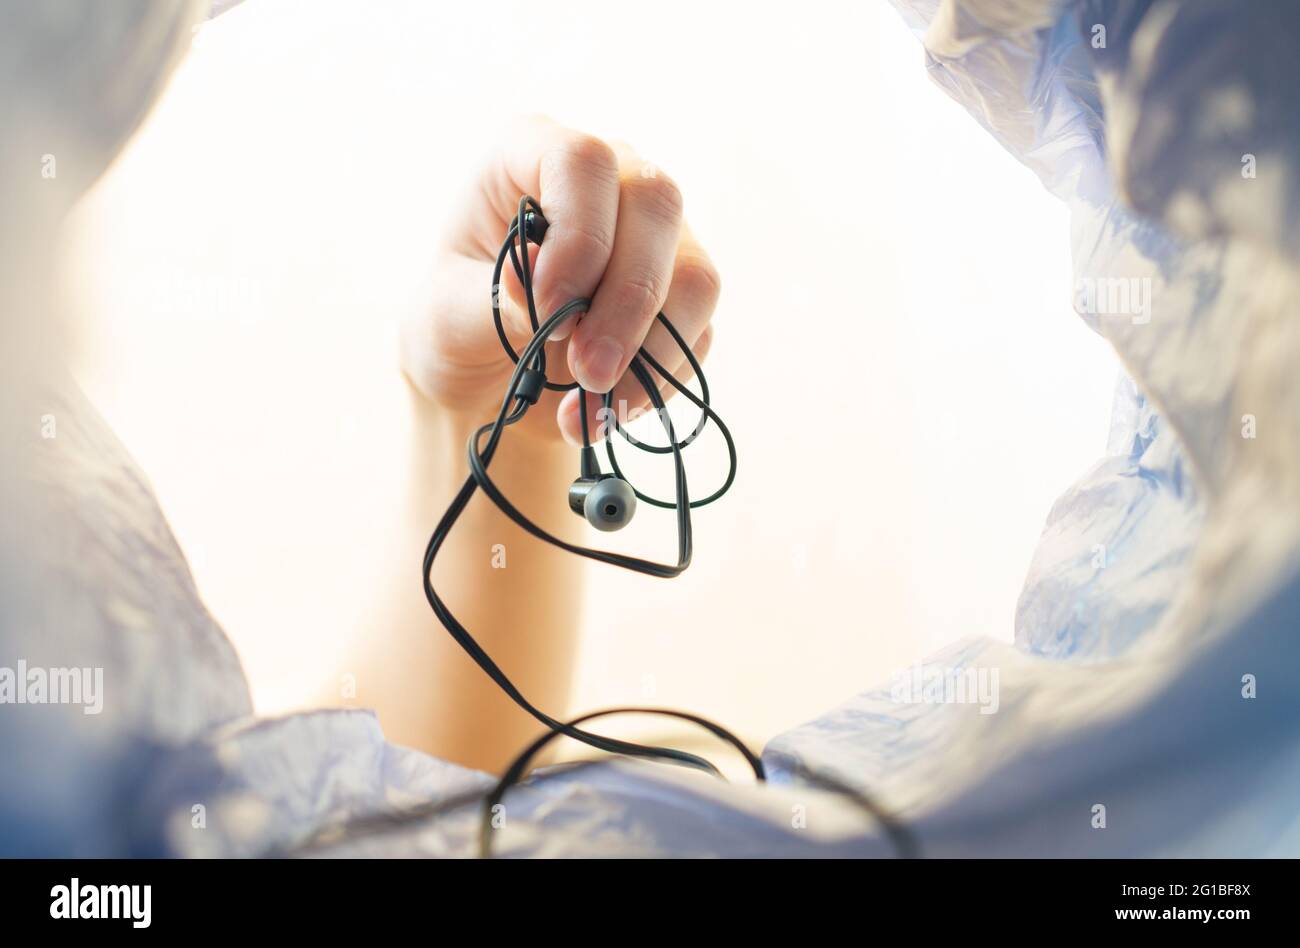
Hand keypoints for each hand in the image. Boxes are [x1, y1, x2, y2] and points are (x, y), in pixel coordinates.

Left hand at [401, 115, 719, 444]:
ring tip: (595, 410)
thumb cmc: (460, 327)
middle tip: (588, 374)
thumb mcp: (451, 319)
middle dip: (625, 302)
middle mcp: (610, 179)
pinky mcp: (681, 293)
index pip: (582, 160)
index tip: (552, 308)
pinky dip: (657, 381)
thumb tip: (533, 269)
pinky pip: (696, 333)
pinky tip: (609, 410)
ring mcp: (655, 233)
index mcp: (533, 154)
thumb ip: (496, 299)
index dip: (579, 232)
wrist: (491, 381)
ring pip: (693, 274)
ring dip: (651, 352)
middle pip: (655, 206)